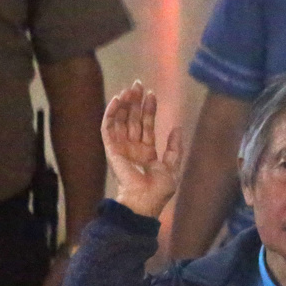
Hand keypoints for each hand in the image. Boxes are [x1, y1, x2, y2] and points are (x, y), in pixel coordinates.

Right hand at [102, 81, 182, 218]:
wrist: (145, 200)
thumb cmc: (159, 190)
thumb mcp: (172, 167)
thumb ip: (174, 148)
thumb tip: (177, 128)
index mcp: (146, 152)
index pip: (146, 125)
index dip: (149, 109)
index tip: (152, 94)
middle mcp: (132, 148)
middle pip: (133, 119)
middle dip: (135, 101)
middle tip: (138, 84)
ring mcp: (121, 148)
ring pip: (121, 120)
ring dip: (124, 104)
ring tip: (129, 89)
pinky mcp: (111, 149)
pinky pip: (107, 129)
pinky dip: (110, 114)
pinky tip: (116, 100)